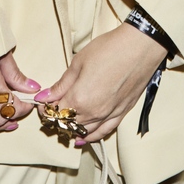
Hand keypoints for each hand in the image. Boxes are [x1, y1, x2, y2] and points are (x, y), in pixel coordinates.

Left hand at [34, 24, 165, 144]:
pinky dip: (92, 136)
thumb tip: (45, 96)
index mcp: (79, 99)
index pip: (56, 112)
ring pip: (85, 132)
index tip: (43, 103)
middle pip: (69, 124)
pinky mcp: (122, 113)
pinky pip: (104, 132)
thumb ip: (62, 83)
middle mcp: (94, 112)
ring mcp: (109, 115)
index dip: (46, 109)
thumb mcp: (79, 62)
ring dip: (73, 128)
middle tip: (52, 110)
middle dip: (57, 118)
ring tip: (66, 120)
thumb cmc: (109, 49)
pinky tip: (85, 136)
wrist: (140, 46)